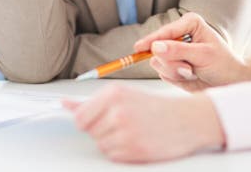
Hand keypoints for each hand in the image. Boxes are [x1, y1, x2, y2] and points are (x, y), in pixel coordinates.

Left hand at [63, 85, 224, 162]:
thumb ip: (90, 103)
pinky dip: (121, 152)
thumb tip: (64, 104)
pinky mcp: (134, 149)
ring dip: (112, 142)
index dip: (88, 122)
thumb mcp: (122, 95)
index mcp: (113, 94)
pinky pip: (113, 156)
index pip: (80, 118)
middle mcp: (118, 110)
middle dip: (102, 131)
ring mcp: (126, 130)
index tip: (101, 121)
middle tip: (123, 124)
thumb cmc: (153, 107)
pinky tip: (136, 141)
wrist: (187, 119)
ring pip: (101, 145)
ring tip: (132, 131)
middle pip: (90, 132)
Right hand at [134, 13, 250, 91]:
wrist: (230, 82)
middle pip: (158, 49)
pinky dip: (176, 78)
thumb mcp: (203, 55)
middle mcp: (178, 35)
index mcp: (189, 24)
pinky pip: (163, 73)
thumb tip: (156, 47)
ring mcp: (173, 51)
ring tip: (192, 71)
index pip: (165, 32)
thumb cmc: (223, 64)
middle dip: (172, 62)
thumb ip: (179, 51)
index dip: (151, 40)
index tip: (139, 47)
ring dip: (175, 71)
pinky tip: (189, 76)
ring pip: (158, 63)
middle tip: (189, 68)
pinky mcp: (171, 65)